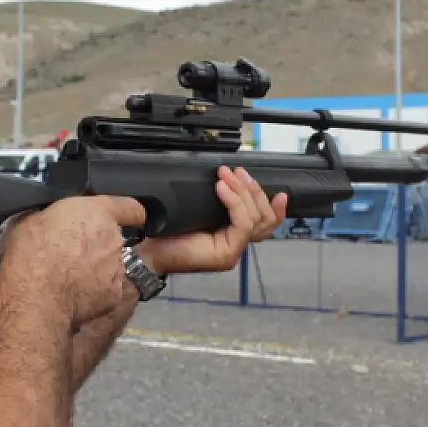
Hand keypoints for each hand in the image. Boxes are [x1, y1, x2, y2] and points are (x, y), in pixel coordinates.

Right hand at [0, 194, 148, 326]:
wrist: (35, 294)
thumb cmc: (31, 252)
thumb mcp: (33, 219)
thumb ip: (55, 217)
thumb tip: (51, 223)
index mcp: (98, 213)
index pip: (131, 208)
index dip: (128, 213)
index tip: (127, 218)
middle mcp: (114, 239)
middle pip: (114, 239)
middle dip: (97, 245)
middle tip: (71, 254)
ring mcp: (117, 268)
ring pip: (111, 266)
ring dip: (95, 270)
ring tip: (68, 279)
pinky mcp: (113, 295)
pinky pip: (106, 290)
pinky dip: (94, 293)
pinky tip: (72, 296)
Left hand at [136, 166, 286, 275]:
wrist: (149, 251)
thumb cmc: (167, 233)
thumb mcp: (196, 211)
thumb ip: (216, 202)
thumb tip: (227, 179)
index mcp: (232, 236)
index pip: (264, 223)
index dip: (273, 206)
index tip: (278, 191)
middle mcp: (236, 245)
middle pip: (264, 218)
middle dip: (253, 190)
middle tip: (237, 172)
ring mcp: (233, 251)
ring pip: (256, 218)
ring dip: (243, 191)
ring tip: (226, 175)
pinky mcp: (226, 254)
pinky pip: (242, 223)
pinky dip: (234, 202)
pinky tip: (221, 188)